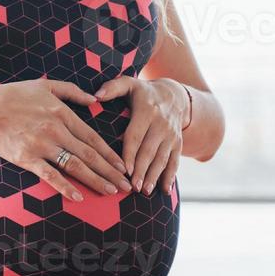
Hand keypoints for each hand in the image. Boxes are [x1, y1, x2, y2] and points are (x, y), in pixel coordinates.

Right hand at [0, 80, 131, 201]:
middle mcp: (56, 130)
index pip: (92, 137)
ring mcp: (42, 145)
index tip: (123, 166)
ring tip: (110, 191)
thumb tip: (94, 100)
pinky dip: (65, 186)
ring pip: (75, 165)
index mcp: (62, 113)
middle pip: (89, 154)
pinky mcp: (27, 158)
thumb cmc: (13, 95)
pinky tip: (78, 196)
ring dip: (95, 180)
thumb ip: (72, 91)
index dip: (110, 153)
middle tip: (126, 185)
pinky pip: (50, 175)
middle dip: (110, 171)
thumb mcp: (45, 85)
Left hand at [94, 77, 187, 194]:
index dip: (130, 153)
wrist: (174, 96)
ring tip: (145, 191)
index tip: (124, 169)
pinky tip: (164, 191)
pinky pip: (175, 161)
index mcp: (146, 111)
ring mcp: (171, 135)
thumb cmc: (143, 92)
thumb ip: (113, 88)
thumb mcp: (129, 84)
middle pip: (149, 150)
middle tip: (133, 187)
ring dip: (154, 176)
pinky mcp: (178, 143)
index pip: (136, 135)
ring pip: (162, 158)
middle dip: (142, 170)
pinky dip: (170, 176)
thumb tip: (96, 96)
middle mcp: (161, 124)